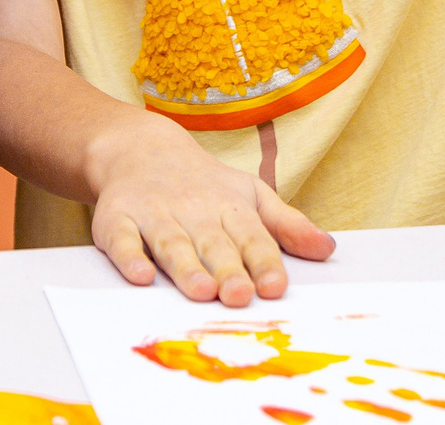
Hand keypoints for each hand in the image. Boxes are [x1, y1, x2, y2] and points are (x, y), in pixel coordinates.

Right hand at [86, 114, 332, 306]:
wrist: (140, 148)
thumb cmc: (203, 184)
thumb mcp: (250, 195)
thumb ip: (287, 225)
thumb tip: (328, 249)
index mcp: (229, 207)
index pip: (252, 236)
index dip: (264, 261)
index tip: (275, 287)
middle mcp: (193, 210)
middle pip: (212, 243)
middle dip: (227, 269)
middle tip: (239, 296)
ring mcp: (154, 213)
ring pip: (171, 243)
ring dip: (185, 267)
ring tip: (200, 291)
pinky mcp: (116, 218)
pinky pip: (121, 238)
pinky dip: (129, 256)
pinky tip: (140, 275)